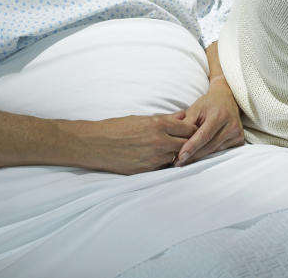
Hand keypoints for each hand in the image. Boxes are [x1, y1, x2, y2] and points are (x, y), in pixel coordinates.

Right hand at [77, 112, 197, 174]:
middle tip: (185, 142)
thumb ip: (165, 119)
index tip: (191, 131)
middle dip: (186, 143)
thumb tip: (182, 116)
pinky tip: (157, 158)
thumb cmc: (117, 128)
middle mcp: (159, 142)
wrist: (96, 144)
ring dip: (175, 154)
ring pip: (175, 157)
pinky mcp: (147, 170)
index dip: (191, 130)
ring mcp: (154, 158)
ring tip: (168, 150)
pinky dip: (163, 163)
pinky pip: (163, 167)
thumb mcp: (142, 118)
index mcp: (158, 125)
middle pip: (185, 144)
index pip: (187, 129)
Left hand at [174, 76, 244, 165]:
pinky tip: (199, 157)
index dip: (192, 147)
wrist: (227, 98)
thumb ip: (186, 123)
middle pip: (210, 146)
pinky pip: (222, 151)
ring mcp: (237, 133)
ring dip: (200, 157)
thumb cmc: (208, 103)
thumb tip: (175, 140)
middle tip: (179, 163)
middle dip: (193, 156)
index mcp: (220, 115)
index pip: (204, 135)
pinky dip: (210, 155)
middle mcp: (232, 125)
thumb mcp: (195, 108)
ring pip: (215, 151)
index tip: (180, 157)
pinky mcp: (240, 140)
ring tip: (186, 162)